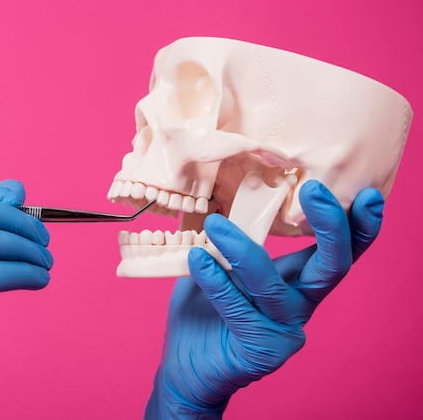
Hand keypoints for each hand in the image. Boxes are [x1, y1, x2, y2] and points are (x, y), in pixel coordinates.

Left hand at [144, 180, 383, 418]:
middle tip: (315, 190)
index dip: (357, 226)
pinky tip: (197, 259)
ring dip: (243, 251)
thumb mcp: (220, 263)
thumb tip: (221, 192)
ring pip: (272, 286)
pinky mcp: (262, 351)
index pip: (337, 252)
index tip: (367, 194)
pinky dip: (217, 282)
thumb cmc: (205, 309)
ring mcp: (284, 330)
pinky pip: (239, 309)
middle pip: (332, 267)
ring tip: (215, 225)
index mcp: (298, 280)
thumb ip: (231, 235)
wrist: (188, 365)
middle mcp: (300, 304)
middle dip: (331, 227)